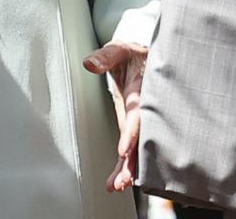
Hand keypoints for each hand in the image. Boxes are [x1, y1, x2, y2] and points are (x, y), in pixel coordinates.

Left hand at [83, 39, 147, 192]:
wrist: (144, 59)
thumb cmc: (131, 55)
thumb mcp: (119, 50)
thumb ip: (105, 57)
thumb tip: (89, 64)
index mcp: (144, 89)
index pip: (138, 113)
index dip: (132, 131)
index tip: (123, 150)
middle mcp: (146, 109)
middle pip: (142, 137)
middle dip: (133, 159)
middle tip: (124, 179)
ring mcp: (142, 121)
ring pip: (139, 147)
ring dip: (129, 167)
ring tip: (118, 184)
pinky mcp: (136, 127)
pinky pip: (134, 148)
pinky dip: (126, 165)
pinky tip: (118, 182)